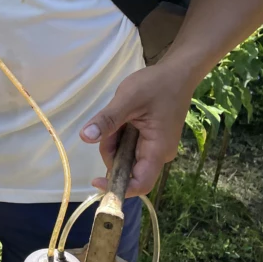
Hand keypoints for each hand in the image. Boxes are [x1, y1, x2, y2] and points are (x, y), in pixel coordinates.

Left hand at [79, 60, 197, 195]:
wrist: (176, 73)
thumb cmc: (156, 85)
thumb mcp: (128, 99)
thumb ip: (108, 120)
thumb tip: (86, 137)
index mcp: (158, 150)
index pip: (140, 184)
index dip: (118, 188)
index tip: (95, 179)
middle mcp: (159, 154)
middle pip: (127, 168)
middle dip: (111, 151)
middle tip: (111, 126)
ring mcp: (155, 148)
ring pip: (125, 156)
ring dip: (114, 141)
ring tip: (120, 116)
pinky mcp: (150, 140)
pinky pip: (128, 146)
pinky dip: (119, 136)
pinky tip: (123, 118)